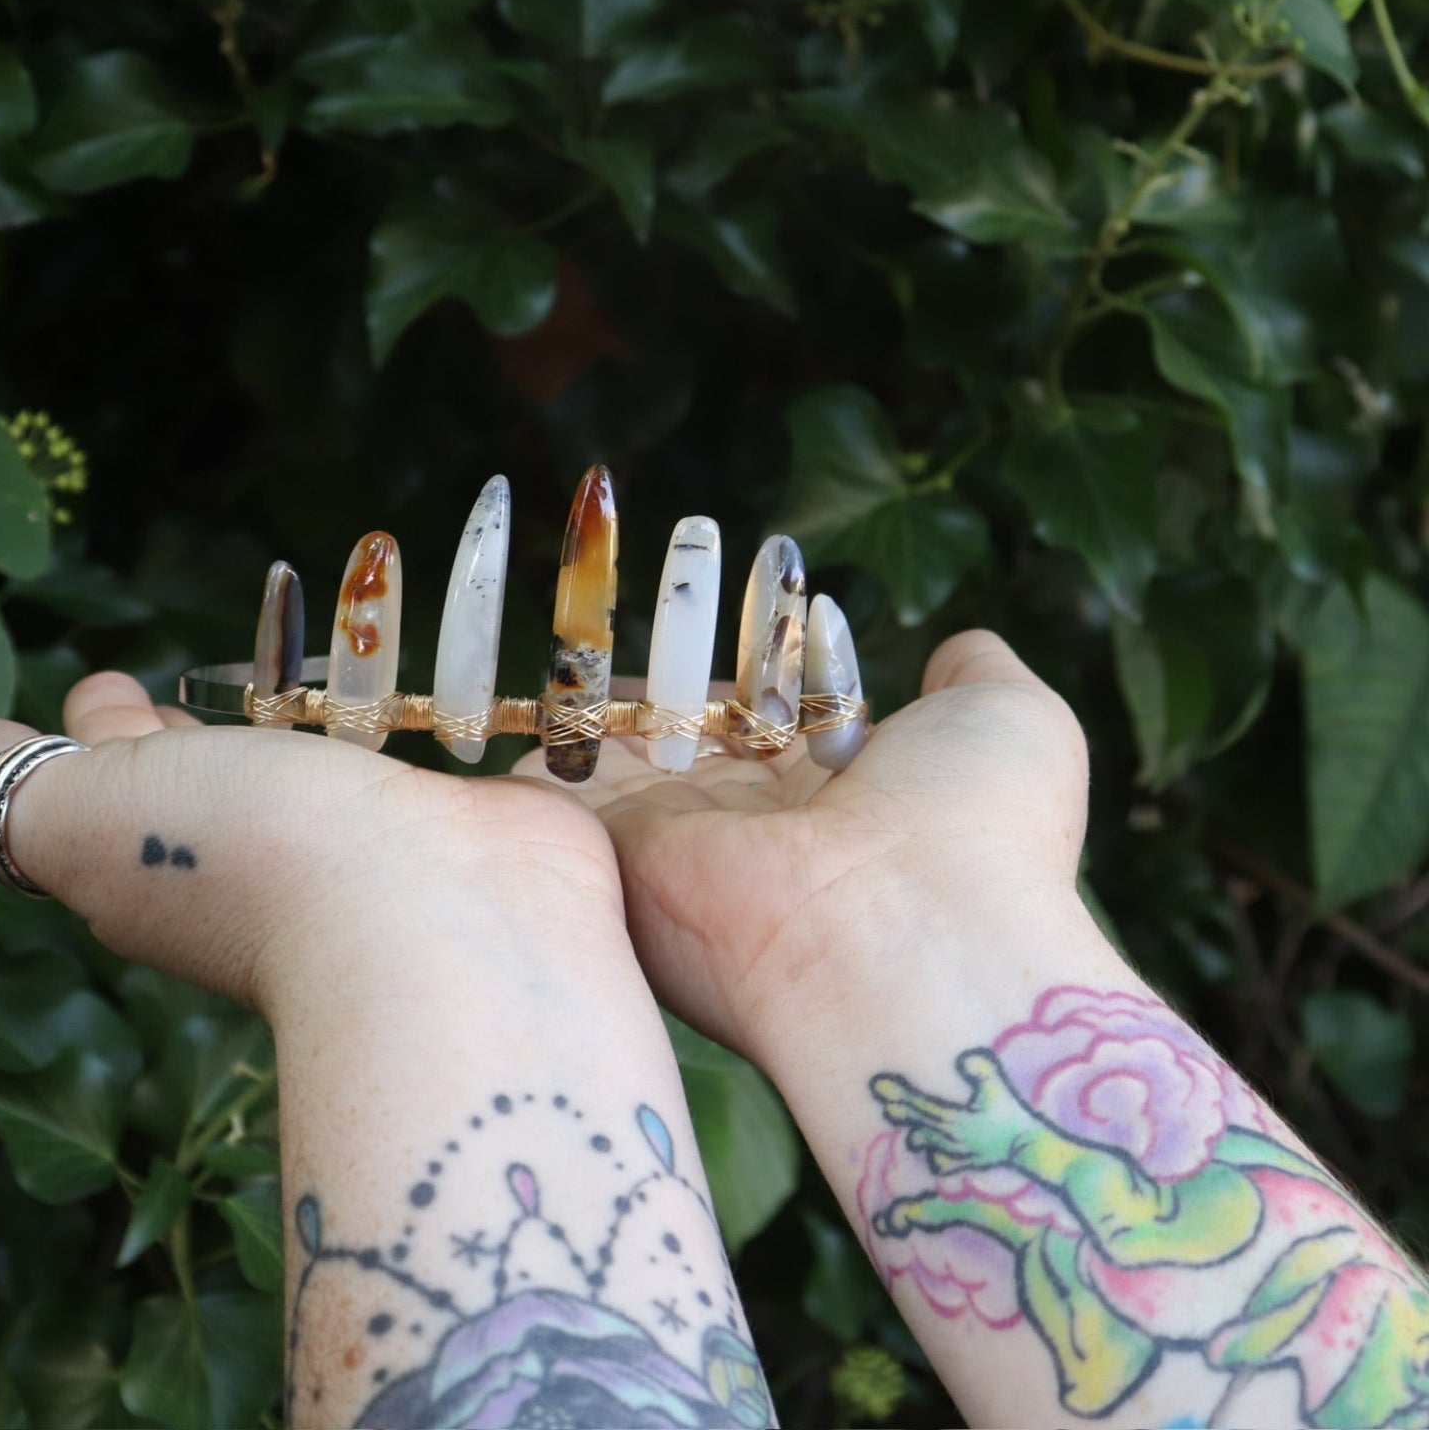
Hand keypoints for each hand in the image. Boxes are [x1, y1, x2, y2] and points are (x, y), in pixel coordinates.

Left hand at [0, 672, 623, 1018]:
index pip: (119, 780)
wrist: (439, 922)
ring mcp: (379, 846)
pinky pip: (457, 765)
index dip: (103, 732)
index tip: (108, 681)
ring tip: (320, 668)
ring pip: (332, 774)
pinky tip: (456, 705)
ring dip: (321, 731)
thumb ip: (18, 787)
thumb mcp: (84, 819)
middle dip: (197, 731)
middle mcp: (268, 856)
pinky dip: (454, 736)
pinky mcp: (472, 827)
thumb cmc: (251, 858)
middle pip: (216, 781)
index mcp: (164, 854)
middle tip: (190, 679)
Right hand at [513, 630, 1088, 1066]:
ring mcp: (685, 849)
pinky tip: (526, 682)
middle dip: (659, 672)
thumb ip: (973, 674)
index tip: (723, 606)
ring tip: (567, 615)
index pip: (773, 722)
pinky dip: (541, 739)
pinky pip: (563, 791)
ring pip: (622, 754)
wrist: (910, 936)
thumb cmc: (978, 827)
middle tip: (623, 600)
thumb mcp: (1011, 721)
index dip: (748, 664)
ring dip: (595, 693)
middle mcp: (757, 832)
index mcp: (841, 800)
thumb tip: (956, 645)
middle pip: (689, 734)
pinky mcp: (622, 860)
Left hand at [871, 1051, 1035, 1174]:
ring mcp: (957, 1153)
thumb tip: (963, 1059)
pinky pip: (943, 1163)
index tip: (879, 1085)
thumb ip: (982, 1071)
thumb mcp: (999, 1089)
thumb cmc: (1013, 1116)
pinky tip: (928, 1151)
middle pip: (918, 1121)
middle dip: (899, 1107)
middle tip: (880, 1094)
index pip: (919, 1106)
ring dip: (914, 1129)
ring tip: (897, 1116)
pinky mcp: (967, 1163)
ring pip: (927, 1142)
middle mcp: (950, 1138)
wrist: (1029, 1148)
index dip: (898, 1095)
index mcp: (954, 1120)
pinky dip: (934, 1155)